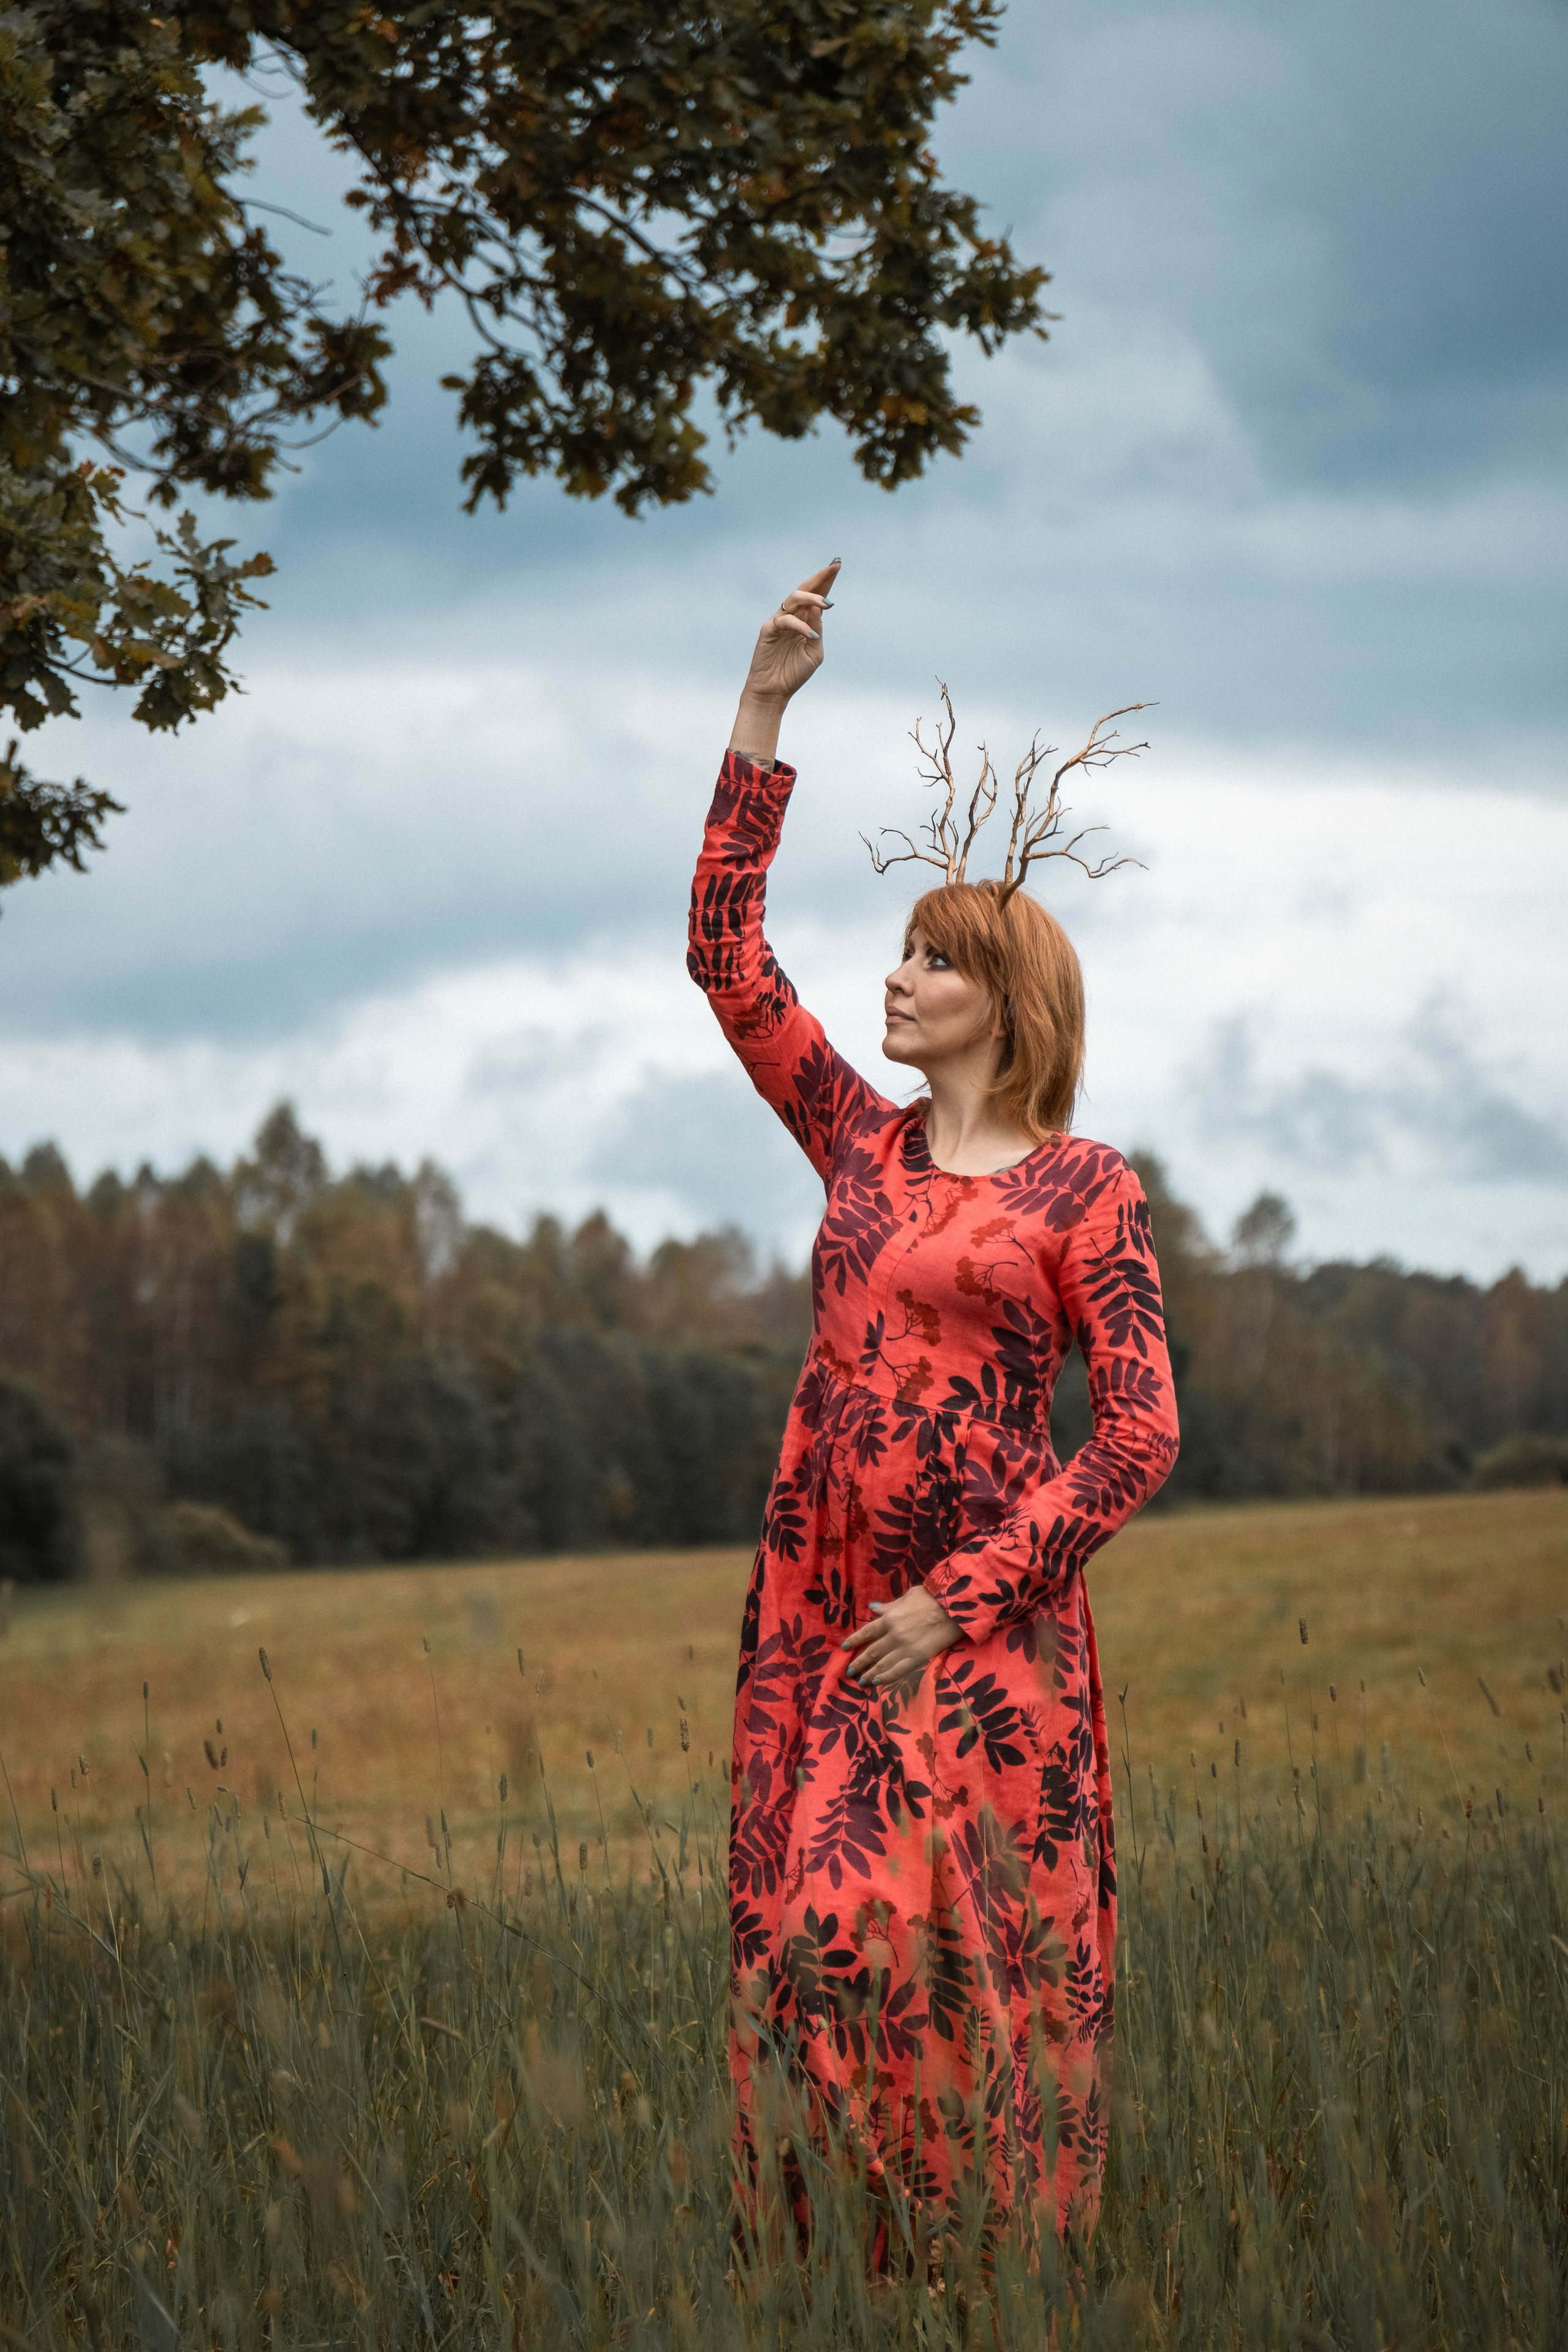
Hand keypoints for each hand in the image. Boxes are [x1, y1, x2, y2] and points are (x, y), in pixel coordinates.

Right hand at [728, 559, 839, 761]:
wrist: (774, 692)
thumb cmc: (794, 673)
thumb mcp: (814, 652)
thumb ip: (818, 630)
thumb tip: (821, 608)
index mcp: (805, 620)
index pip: (817, 595)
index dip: (827, 580)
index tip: (838, 564)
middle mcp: (793, 617)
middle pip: (805, 589)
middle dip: (820, 577)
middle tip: (835, 566)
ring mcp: (780, 621)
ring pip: (794, 598)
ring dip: (812, 598)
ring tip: (828, 604)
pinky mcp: (768, 630)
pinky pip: (785, 621)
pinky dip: (800, 626)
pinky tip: (812, 635)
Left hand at [841, 1585, 961, 1689]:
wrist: (954, 1608)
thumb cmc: (932, 1598)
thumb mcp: (907, 1596)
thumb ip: (890, 1606)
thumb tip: (873, 1608)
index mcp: (890, 1618)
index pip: (867, 1632)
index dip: (855, 1640)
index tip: (844, 1648)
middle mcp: (894, 1635)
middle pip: (872, 1651)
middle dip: (859, 1662)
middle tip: (849, 1671)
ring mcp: (906, 1648)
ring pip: (883, 1664)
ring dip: (870, 1673)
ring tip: (861, 1681)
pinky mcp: (919, 1658)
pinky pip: (899, 1670)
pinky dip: (887, 1677)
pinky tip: (878, 1682)